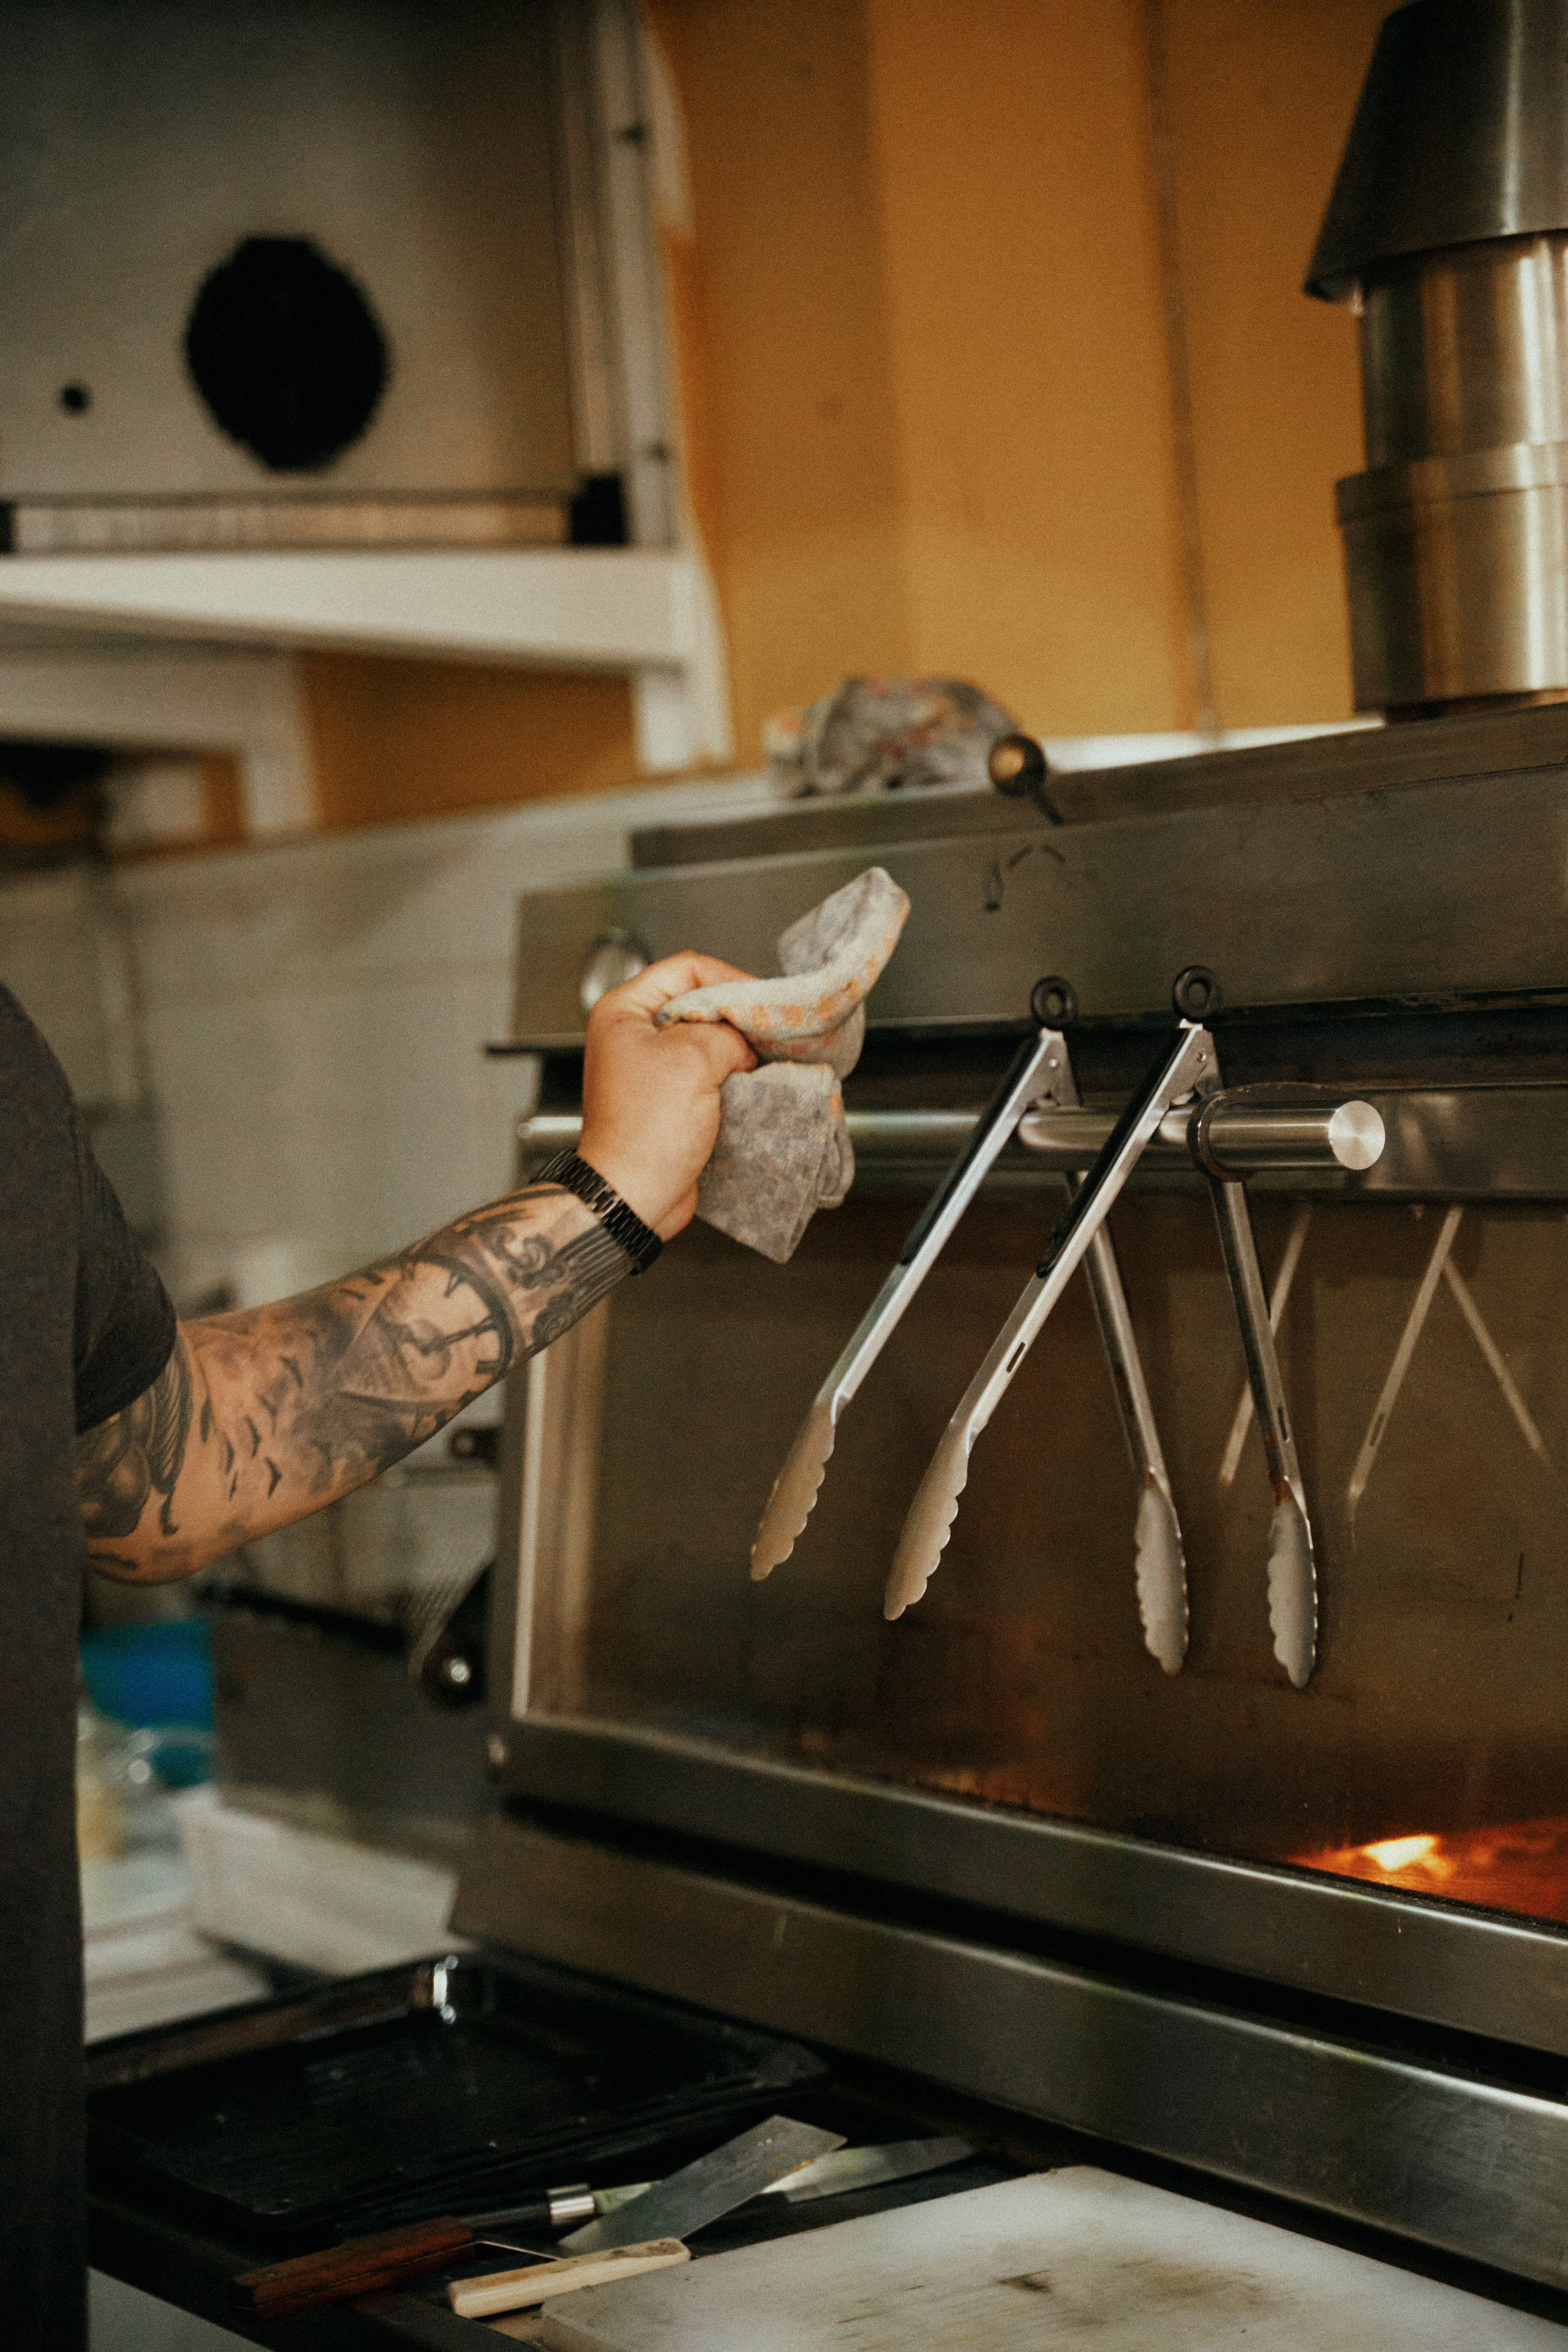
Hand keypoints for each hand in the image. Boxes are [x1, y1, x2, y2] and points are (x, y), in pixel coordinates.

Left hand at [578, 953, 756, 1237]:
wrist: (633, 1194)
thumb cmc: (647, 1128)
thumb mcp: (694, 1059)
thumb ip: (726, 1032)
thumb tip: (743, 1040)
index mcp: (624, 1011)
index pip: (686, 969)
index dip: (729, 979)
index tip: (761, 1000)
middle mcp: (633, 1034)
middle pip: (697, 1003)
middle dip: (736, 1017)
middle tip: (769, 1029)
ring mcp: (650, 1068)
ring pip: (705, 1040)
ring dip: (736, 1049)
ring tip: (766, 1057)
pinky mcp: (667, 1098)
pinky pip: (705, 1073)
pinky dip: (730, 1075)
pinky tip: (753, 1082)